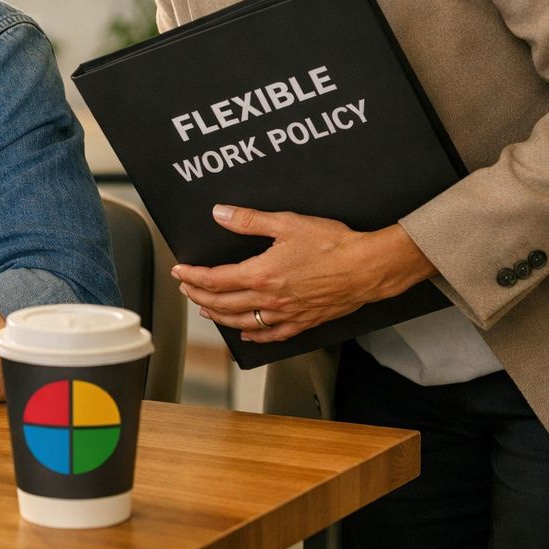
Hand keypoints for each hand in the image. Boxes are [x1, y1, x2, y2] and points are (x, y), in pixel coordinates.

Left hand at [172, 206, 436, 342]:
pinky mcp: (304, 321)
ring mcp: (286, 313)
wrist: (368, 268)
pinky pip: (273, 333)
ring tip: (206, 310)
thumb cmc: (333, 245)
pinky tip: (246, 332)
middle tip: (186, 289)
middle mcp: (269, 298)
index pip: (215, 279)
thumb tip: (221, 214)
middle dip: (199, 296)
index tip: (180, 272)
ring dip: (219, 316)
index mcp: (261, 274)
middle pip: (222, 303)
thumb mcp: (287, 224)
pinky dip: (254, 334)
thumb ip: (250, 221)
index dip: (193, 277)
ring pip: (242, 321)